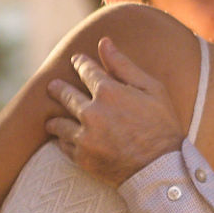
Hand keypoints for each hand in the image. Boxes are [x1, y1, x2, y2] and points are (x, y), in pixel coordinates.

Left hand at [43, 36, 185, 185]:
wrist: (161, 170)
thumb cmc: (162, 126)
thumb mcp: (152, 90)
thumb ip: (124, 66)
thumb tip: (104, 42)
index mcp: (109, 92)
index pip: (85, 70)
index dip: (79, 63)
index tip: (76, 61)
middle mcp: (91, 113)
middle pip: (65, 94)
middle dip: (57, 88)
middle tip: (52, 86)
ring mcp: (85, 137)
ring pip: (58, 123)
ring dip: (54, 119)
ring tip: (51, 120)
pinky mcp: (82, 158)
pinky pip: (63, 146)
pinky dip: (62, 141)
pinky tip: (63, 140)